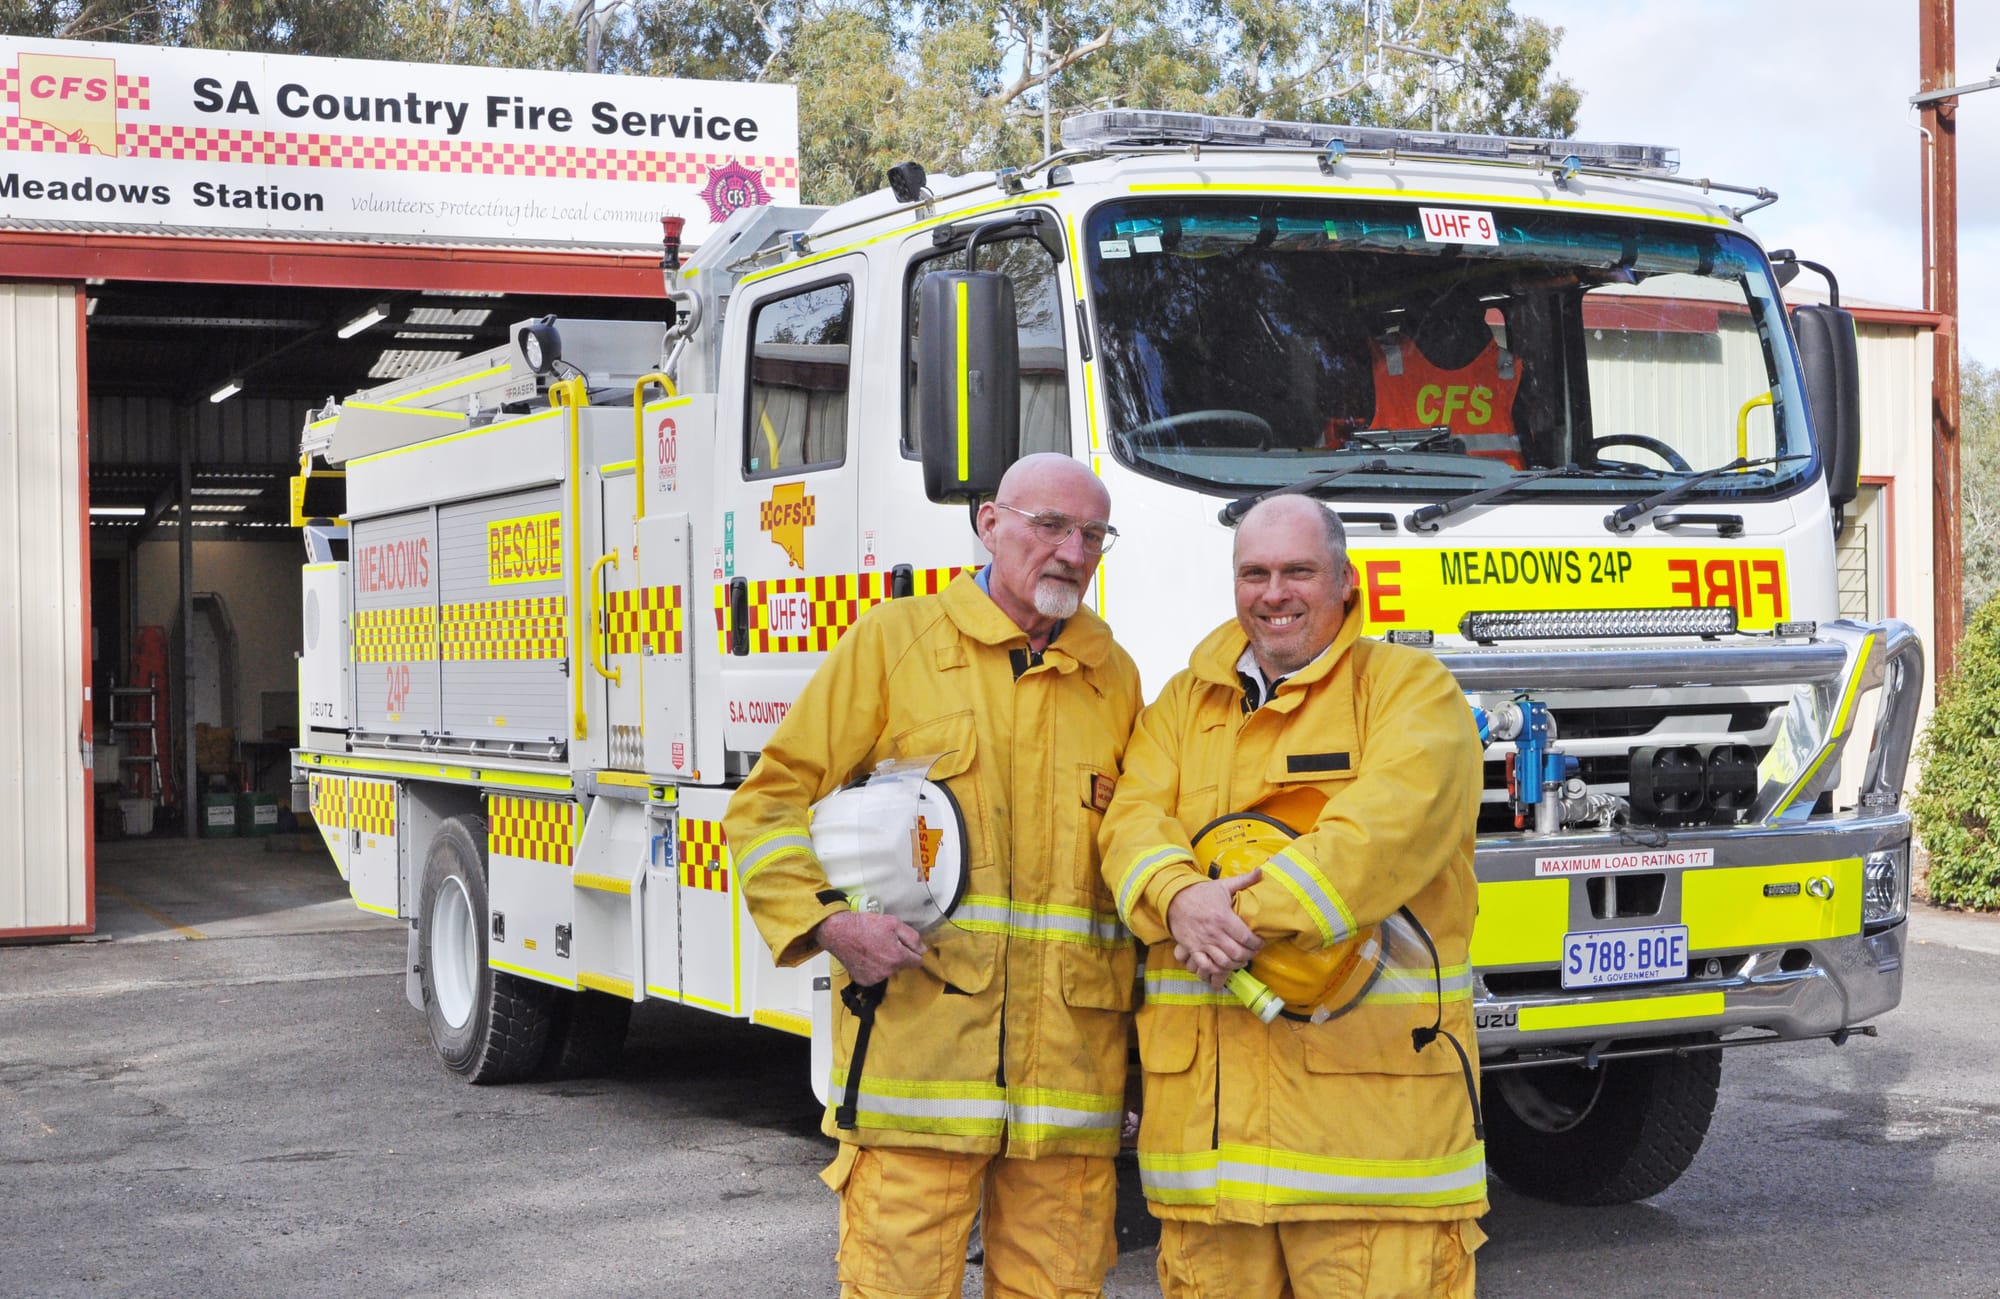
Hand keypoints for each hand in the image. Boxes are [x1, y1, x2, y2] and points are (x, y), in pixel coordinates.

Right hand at [815, 910, 925, 985]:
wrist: (838, 932)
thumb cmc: (865, 925)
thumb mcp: (893, 923)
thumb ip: (912, 937)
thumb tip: (922, 950)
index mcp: (898, 958)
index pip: (917, 961)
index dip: (912, 951)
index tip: (904, 944)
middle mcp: (888, 972)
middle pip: (902, 966)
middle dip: (898, 956)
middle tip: (885, 942)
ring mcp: (875, 978)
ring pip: (889, 971)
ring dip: (886, 963)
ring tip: (874, 948)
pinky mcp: (864, 981)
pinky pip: (876, 975)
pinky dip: (874, 968)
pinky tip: (866, 956)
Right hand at [1167, 871, 1264, 989]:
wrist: (1174, 898)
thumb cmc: (1200, 892)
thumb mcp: (1222, 885)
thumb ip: (1243, 880)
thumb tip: (1261, 870)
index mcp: (1224, 917)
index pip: (1246, 938)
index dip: (1257, 944)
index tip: (1260, 943)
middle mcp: (1214, 932)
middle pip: (1237, 953)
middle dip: (1249, 955)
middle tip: (1252, 952)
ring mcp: (1202, 942)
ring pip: (1224, 962)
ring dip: (1235, 964)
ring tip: (1240, 959)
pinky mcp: (1192, 948)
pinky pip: (1205, 965)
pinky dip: (1215, 969)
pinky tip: (1222, 965)